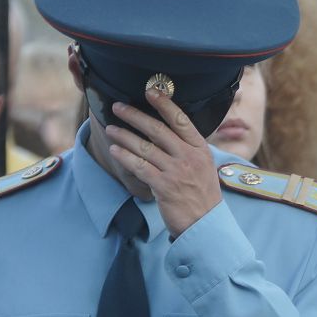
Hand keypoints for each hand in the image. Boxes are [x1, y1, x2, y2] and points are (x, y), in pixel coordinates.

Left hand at [105, 86, 222, 238]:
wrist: (206, 225)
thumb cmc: (202, 196)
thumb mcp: (204, 166)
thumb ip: (188, 149)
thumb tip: (169, 131)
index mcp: (200, 149)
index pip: (180, 120)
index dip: (164, 104)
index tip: (149, 92)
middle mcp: (188, 157)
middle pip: (157, 130)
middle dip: (134, 116)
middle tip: (118, 107)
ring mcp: (176, 172)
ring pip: (145, 148)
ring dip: (124, 136)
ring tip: (111, 129)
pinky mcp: (164, 187)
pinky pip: (140, 167)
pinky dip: (125, 157)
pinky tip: (115, 150)